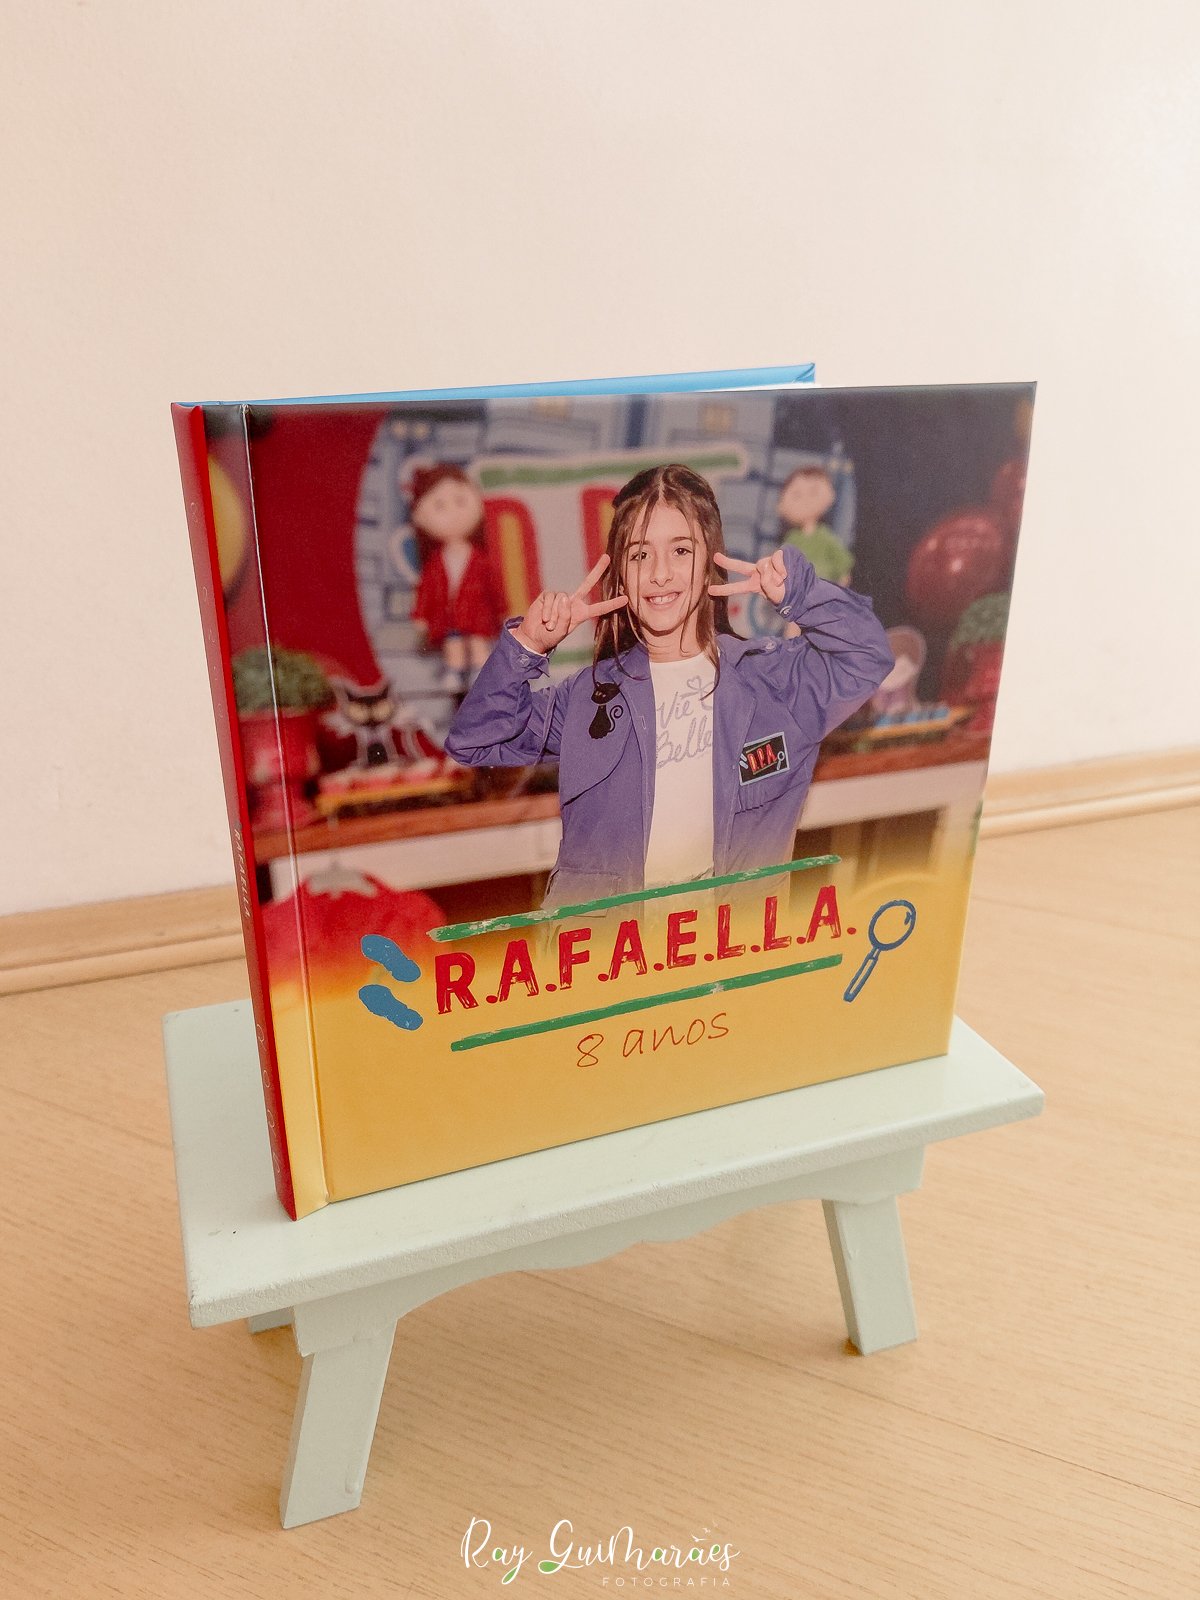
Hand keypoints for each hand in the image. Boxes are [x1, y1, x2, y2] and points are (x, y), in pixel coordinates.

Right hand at [512, 555, 626, 653]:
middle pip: (587, 584)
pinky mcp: (548, 595)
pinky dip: (547, 610)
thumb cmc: (550, 636)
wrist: (533, 636)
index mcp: (581, 613)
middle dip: (597, 570)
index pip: (599, 608)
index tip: (625, 599)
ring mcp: (560, 598)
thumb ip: (565, 616)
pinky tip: (544, 618)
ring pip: (561, 599)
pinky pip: (550, 598)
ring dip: (554, 615)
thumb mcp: (561, 631)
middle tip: (607, 557)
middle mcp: (573, 603)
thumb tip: (564, 598)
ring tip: (549, 625)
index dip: (612, 604)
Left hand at [708, 549, 787, 606]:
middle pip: (740, 566)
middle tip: (715, 557)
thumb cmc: (788, 594)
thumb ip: (766, 585)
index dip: (724, 589)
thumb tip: (765, 568)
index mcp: (755, 585)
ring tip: (782, 581)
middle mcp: (759, 572)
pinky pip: (775, 559)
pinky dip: (780, 568)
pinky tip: (786, 574)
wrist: (803, 588)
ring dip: (773, 575)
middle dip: (727, 562)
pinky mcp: (778, 555)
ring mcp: (768, 563)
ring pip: (762, 565)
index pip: (737, 587)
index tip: (709, 590)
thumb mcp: (774, 595)